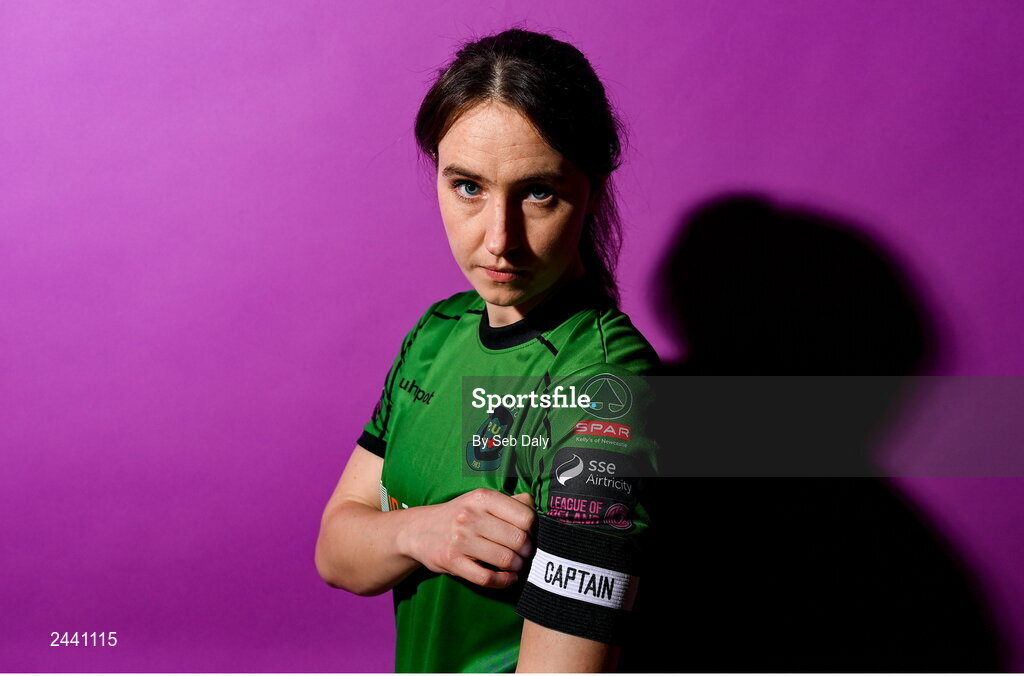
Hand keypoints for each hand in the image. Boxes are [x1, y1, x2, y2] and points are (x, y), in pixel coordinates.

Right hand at [402, 488, 534, 588]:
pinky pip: (487, 577)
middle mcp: (471, 516)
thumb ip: (509, 502)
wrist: (418, 530)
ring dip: (517, 566)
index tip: (530, 535)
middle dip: (527, 550)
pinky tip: (508, 578)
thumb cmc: (458, 515)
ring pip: (505, 559)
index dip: (534, 529)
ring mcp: (460, 540)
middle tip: (526, 553)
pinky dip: (503, 581)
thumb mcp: (480, 500)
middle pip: (518, 539)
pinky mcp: (452, 562)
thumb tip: (534, 506)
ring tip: (516, 565)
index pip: (525, 516)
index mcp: (482, 498)